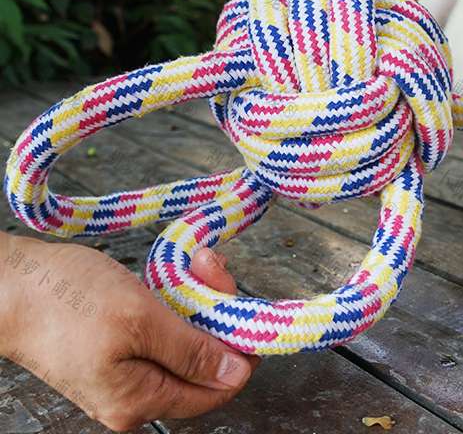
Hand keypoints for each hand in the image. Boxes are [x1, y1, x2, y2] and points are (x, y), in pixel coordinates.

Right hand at [1, 235, 255, 431]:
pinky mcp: (122, 349)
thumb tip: (237, 375)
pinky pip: (167, 329)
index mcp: (140, 402)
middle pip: (207, 358)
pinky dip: (177, 299)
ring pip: (190, 338)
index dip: (238, 341)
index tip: (232, 294)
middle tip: (206, 263)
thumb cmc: (66, 299)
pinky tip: (172, 274)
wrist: (10, 285)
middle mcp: (137, 397)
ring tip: (189, 262)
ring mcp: (129, 373)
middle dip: (215, 307)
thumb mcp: (139, 319)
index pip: (220, 385)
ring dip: (197, 297)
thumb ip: (190, 351)